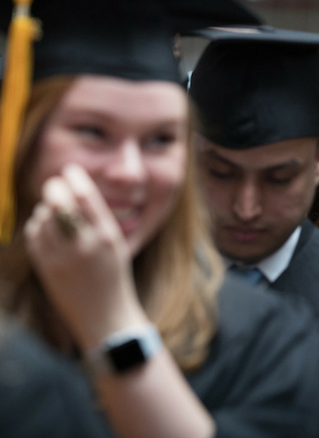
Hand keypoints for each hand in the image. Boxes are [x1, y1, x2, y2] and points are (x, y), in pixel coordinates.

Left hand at [24, 164, 147, 348]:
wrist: (104, 316)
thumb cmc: (113, 277)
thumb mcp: (116, 245)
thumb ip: (97, 220)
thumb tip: (74, 191)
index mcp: (108, 237)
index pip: (86, 196)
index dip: (75, 178)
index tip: (71, 171)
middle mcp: (84, 245)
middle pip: (59, 203)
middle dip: (55, 188)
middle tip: (56, 184)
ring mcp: (62, 257)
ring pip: (44, 217)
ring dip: (46, 208)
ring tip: (54, 210)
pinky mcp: (46, 268)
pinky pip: (34, 234)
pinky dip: (37, 224)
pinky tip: (45, 227)